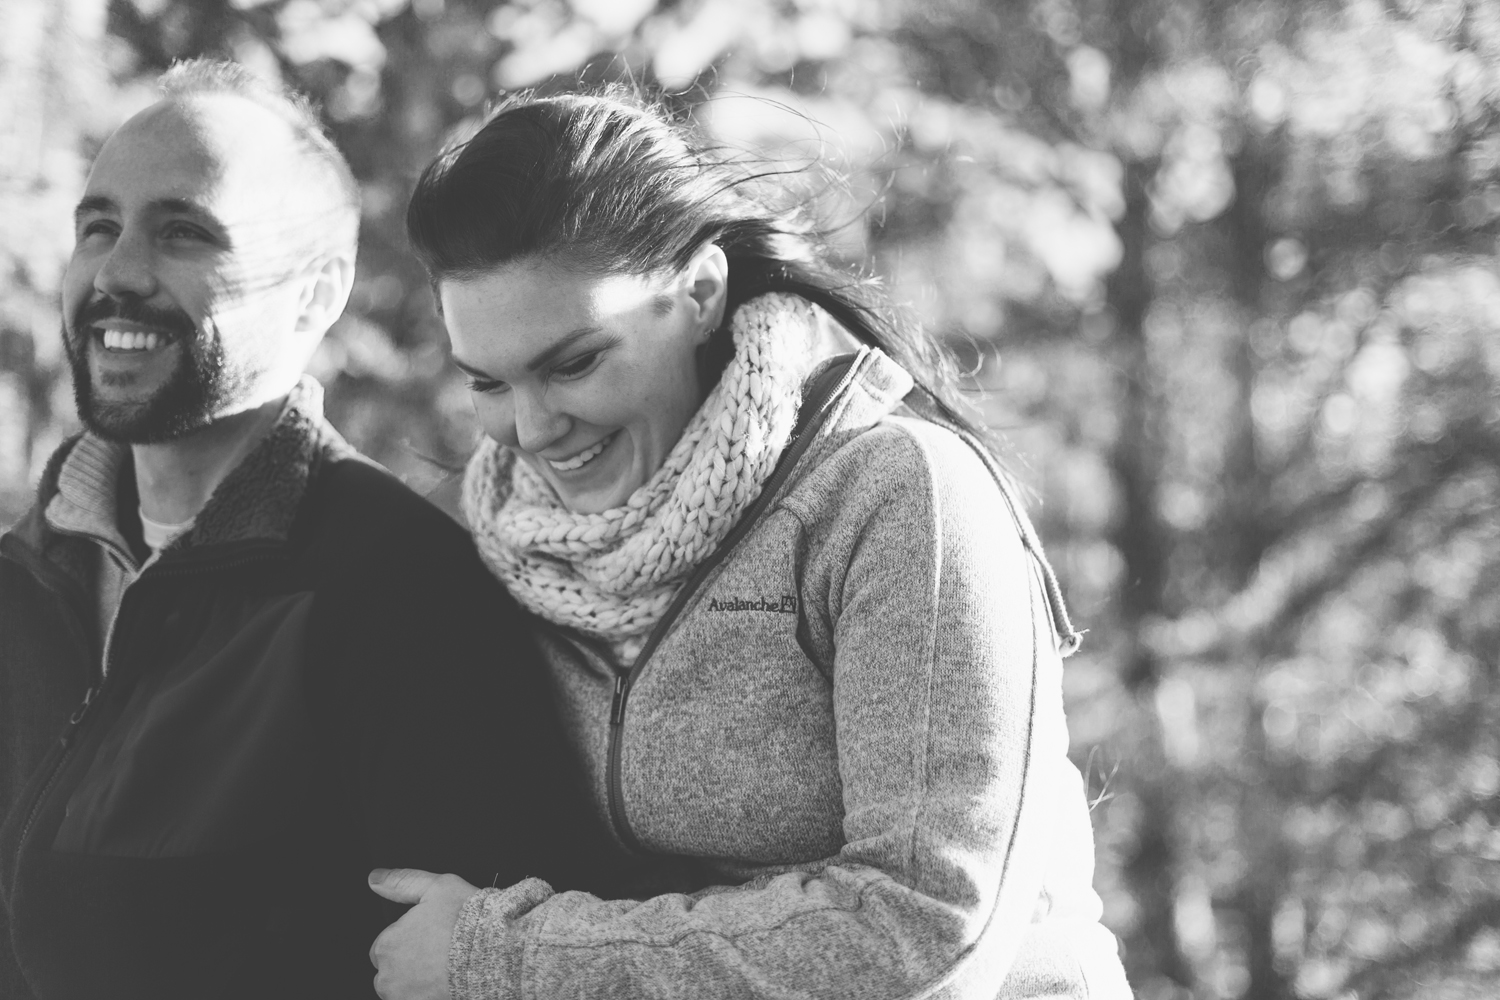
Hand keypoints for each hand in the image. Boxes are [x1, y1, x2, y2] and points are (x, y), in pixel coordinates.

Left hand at [368, 868, 481, 999]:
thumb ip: (402, 882)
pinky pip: (419, 999)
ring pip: (404, 990)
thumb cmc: (469, 922)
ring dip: (418, 982)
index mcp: (387, 945)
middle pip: (391, 971)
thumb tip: (376, 878)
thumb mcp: (438, 887)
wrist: (498, 956)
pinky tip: (449, 983)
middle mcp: (388, 978)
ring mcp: (404, 998)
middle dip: (409, 963)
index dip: (408, 938)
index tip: (430, 935)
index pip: (384, 945)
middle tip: (440, 952)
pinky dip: (430, 994)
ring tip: (447, 968)